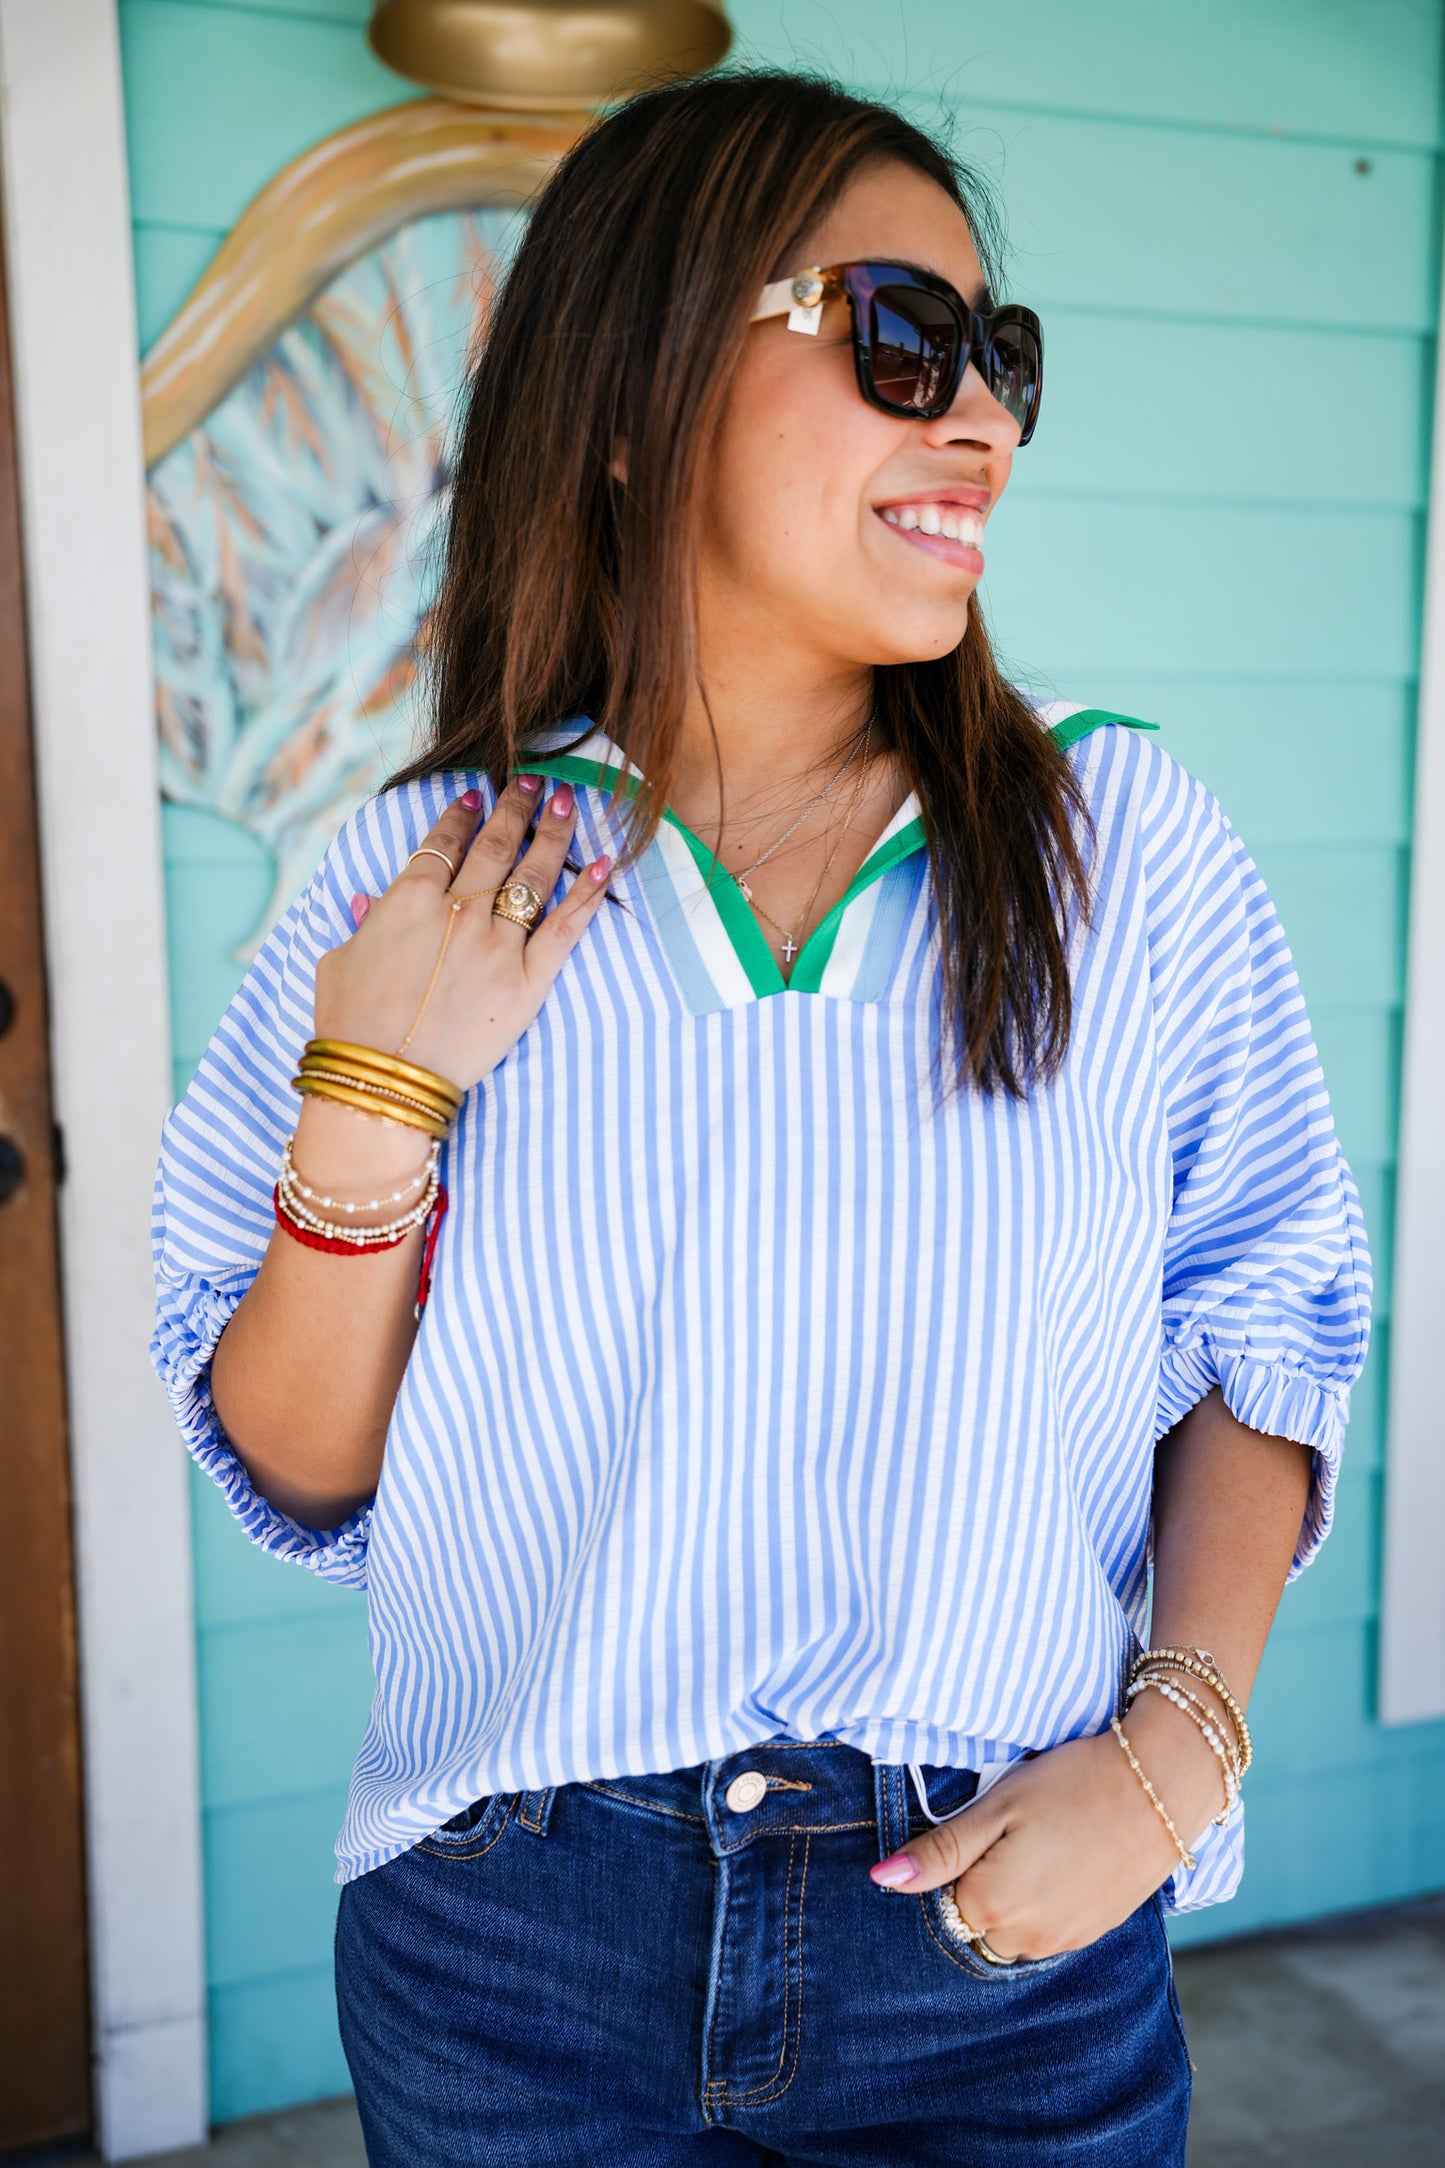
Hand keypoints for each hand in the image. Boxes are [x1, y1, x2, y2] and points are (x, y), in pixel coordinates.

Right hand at [315, 776, 611, 1091]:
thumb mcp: (339, 961)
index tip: (477, 796)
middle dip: (516, 807)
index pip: (445, 843)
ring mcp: (497, 945)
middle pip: (496, 846)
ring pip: (534, 875)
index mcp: (408, 900)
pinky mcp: (528, 981)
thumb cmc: (351, 1023)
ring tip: (569, 803)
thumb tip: (365, 902)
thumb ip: (361, 925)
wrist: (384, 1080)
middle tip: (534, 782)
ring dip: (554, 833)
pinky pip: (566, 928)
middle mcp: (459, 912)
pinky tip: (604, 863)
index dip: (462, 816)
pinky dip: (587, 893)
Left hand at [870, 1699, 1223, 1960]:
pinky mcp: (1092, 1934)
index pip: (942, 1901)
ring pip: (1011, 1932)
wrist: (1158, 1787)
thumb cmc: (1070, 1784)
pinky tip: (1064, 1860)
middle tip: (1015, 1831)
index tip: (984, 1827)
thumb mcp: (996, 1806)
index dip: (956, 1861)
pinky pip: (1047, 1932)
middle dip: (981, 1885)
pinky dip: (1044, 1904)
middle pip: (975, 1922)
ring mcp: (1062, 1941)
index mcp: (989, 1905)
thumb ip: (939, 1851)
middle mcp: (1023, 1938)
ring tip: (1043, 1842)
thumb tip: (881, 1881)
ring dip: (1013, 1899)